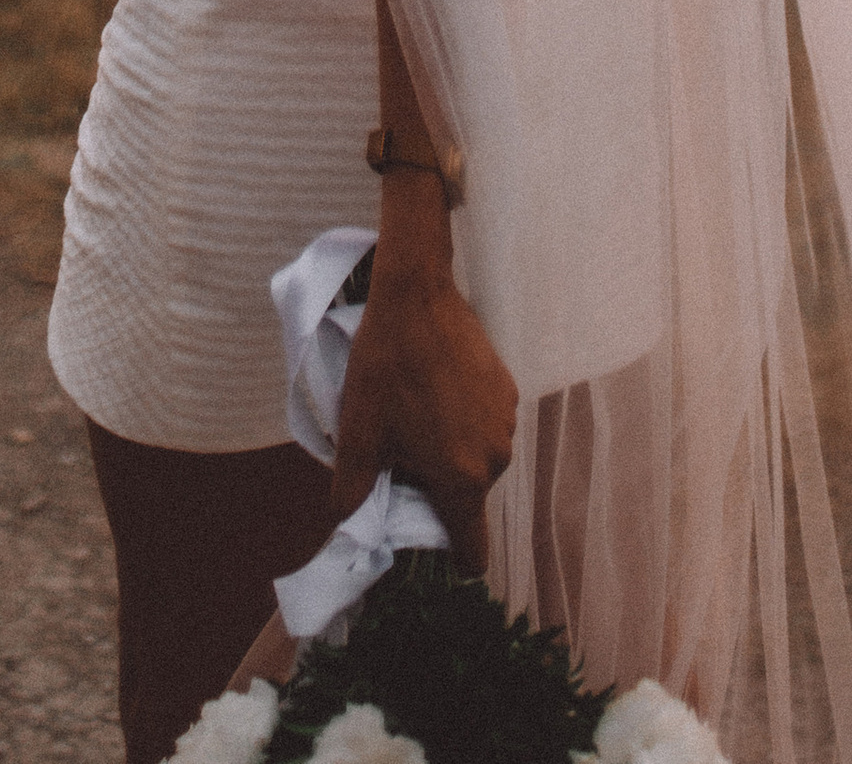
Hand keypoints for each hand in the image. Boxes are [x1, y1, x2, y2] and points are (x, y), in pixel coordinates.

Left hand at [330, 263, 518, 575]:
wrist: (415, 294)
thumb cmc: (385, 366)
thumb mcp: (358, 434)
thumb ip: (352, 494)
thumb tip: (344, 529)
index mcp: (462, 478)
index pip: (473, 549)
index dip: (453, 557)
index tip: (431, 544)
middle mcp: (494, 456)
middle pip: (467, 497)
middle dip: (437, 486)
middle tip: (401, 451)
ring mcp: (505, 420)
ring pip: (476, 459)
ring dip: (450, 450)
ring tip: (416, 414)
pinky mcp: (507, 388)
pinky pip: (485, 424)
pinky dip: (463, 420)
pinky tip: (436, 389)